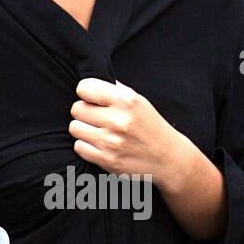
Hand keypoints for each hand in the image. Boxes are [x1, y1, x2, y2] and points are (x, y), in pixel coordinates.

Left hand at [68, 77, 186, 185]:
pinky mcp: (107, 160)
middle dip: (84, 112)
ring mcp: (111, 142)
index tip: (93, 98)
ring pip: (75, 128)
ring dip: (84, 129)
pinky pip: (79, 146)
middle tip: (96, 117)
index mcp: (126, 100)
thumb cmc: (151, 127)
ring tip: (98, 131)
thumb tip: (89, 84)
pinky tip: (99, 144)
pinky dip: (86, 145)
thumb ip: (114, 90)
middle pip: (76, 109)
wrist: (168, 158)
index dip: (86, 93)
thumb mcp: (139, 101)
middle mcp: (118, 120)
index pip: (84, 88)